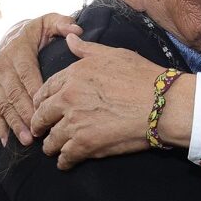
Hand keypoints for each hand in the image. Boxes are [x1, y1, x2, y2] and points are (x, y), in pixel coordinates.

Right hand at [0, 13, 80, 145]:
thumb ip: (62, 24)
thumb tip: (77, 30)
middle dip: (25, 113)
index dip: (34, 91)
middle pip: (14, 93)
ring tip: (26, 140)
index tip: (45, 107)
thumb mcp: (49, 22)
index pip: (27, 74)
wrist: (12, 36)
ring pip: (4, 104)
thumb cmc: (37, 32)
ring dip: (14, 123)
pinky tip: (5, 140)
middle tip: (37, 131)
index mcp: (18, 52)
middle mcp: (3, 67)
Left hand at [30, 36, 167, 169]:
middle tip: (41, 131)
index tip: (42, 107)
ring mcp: (74, 123)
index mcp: (73, 75)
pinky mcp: (84, 145)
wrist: (161, 104)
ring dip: (51, 145)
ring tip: (55, 148)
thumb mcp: (114, 54)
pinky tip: (68, 161)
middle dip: (39, 125)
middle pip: (42, 116)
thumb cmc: (142, 76)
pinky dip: (65, 161)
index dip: (41, 101)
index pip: (45, 90)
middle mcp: (68, 98)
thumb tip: (70, 38)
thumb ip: (87, 49)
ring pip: (51, 140)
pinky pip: (65, 158)